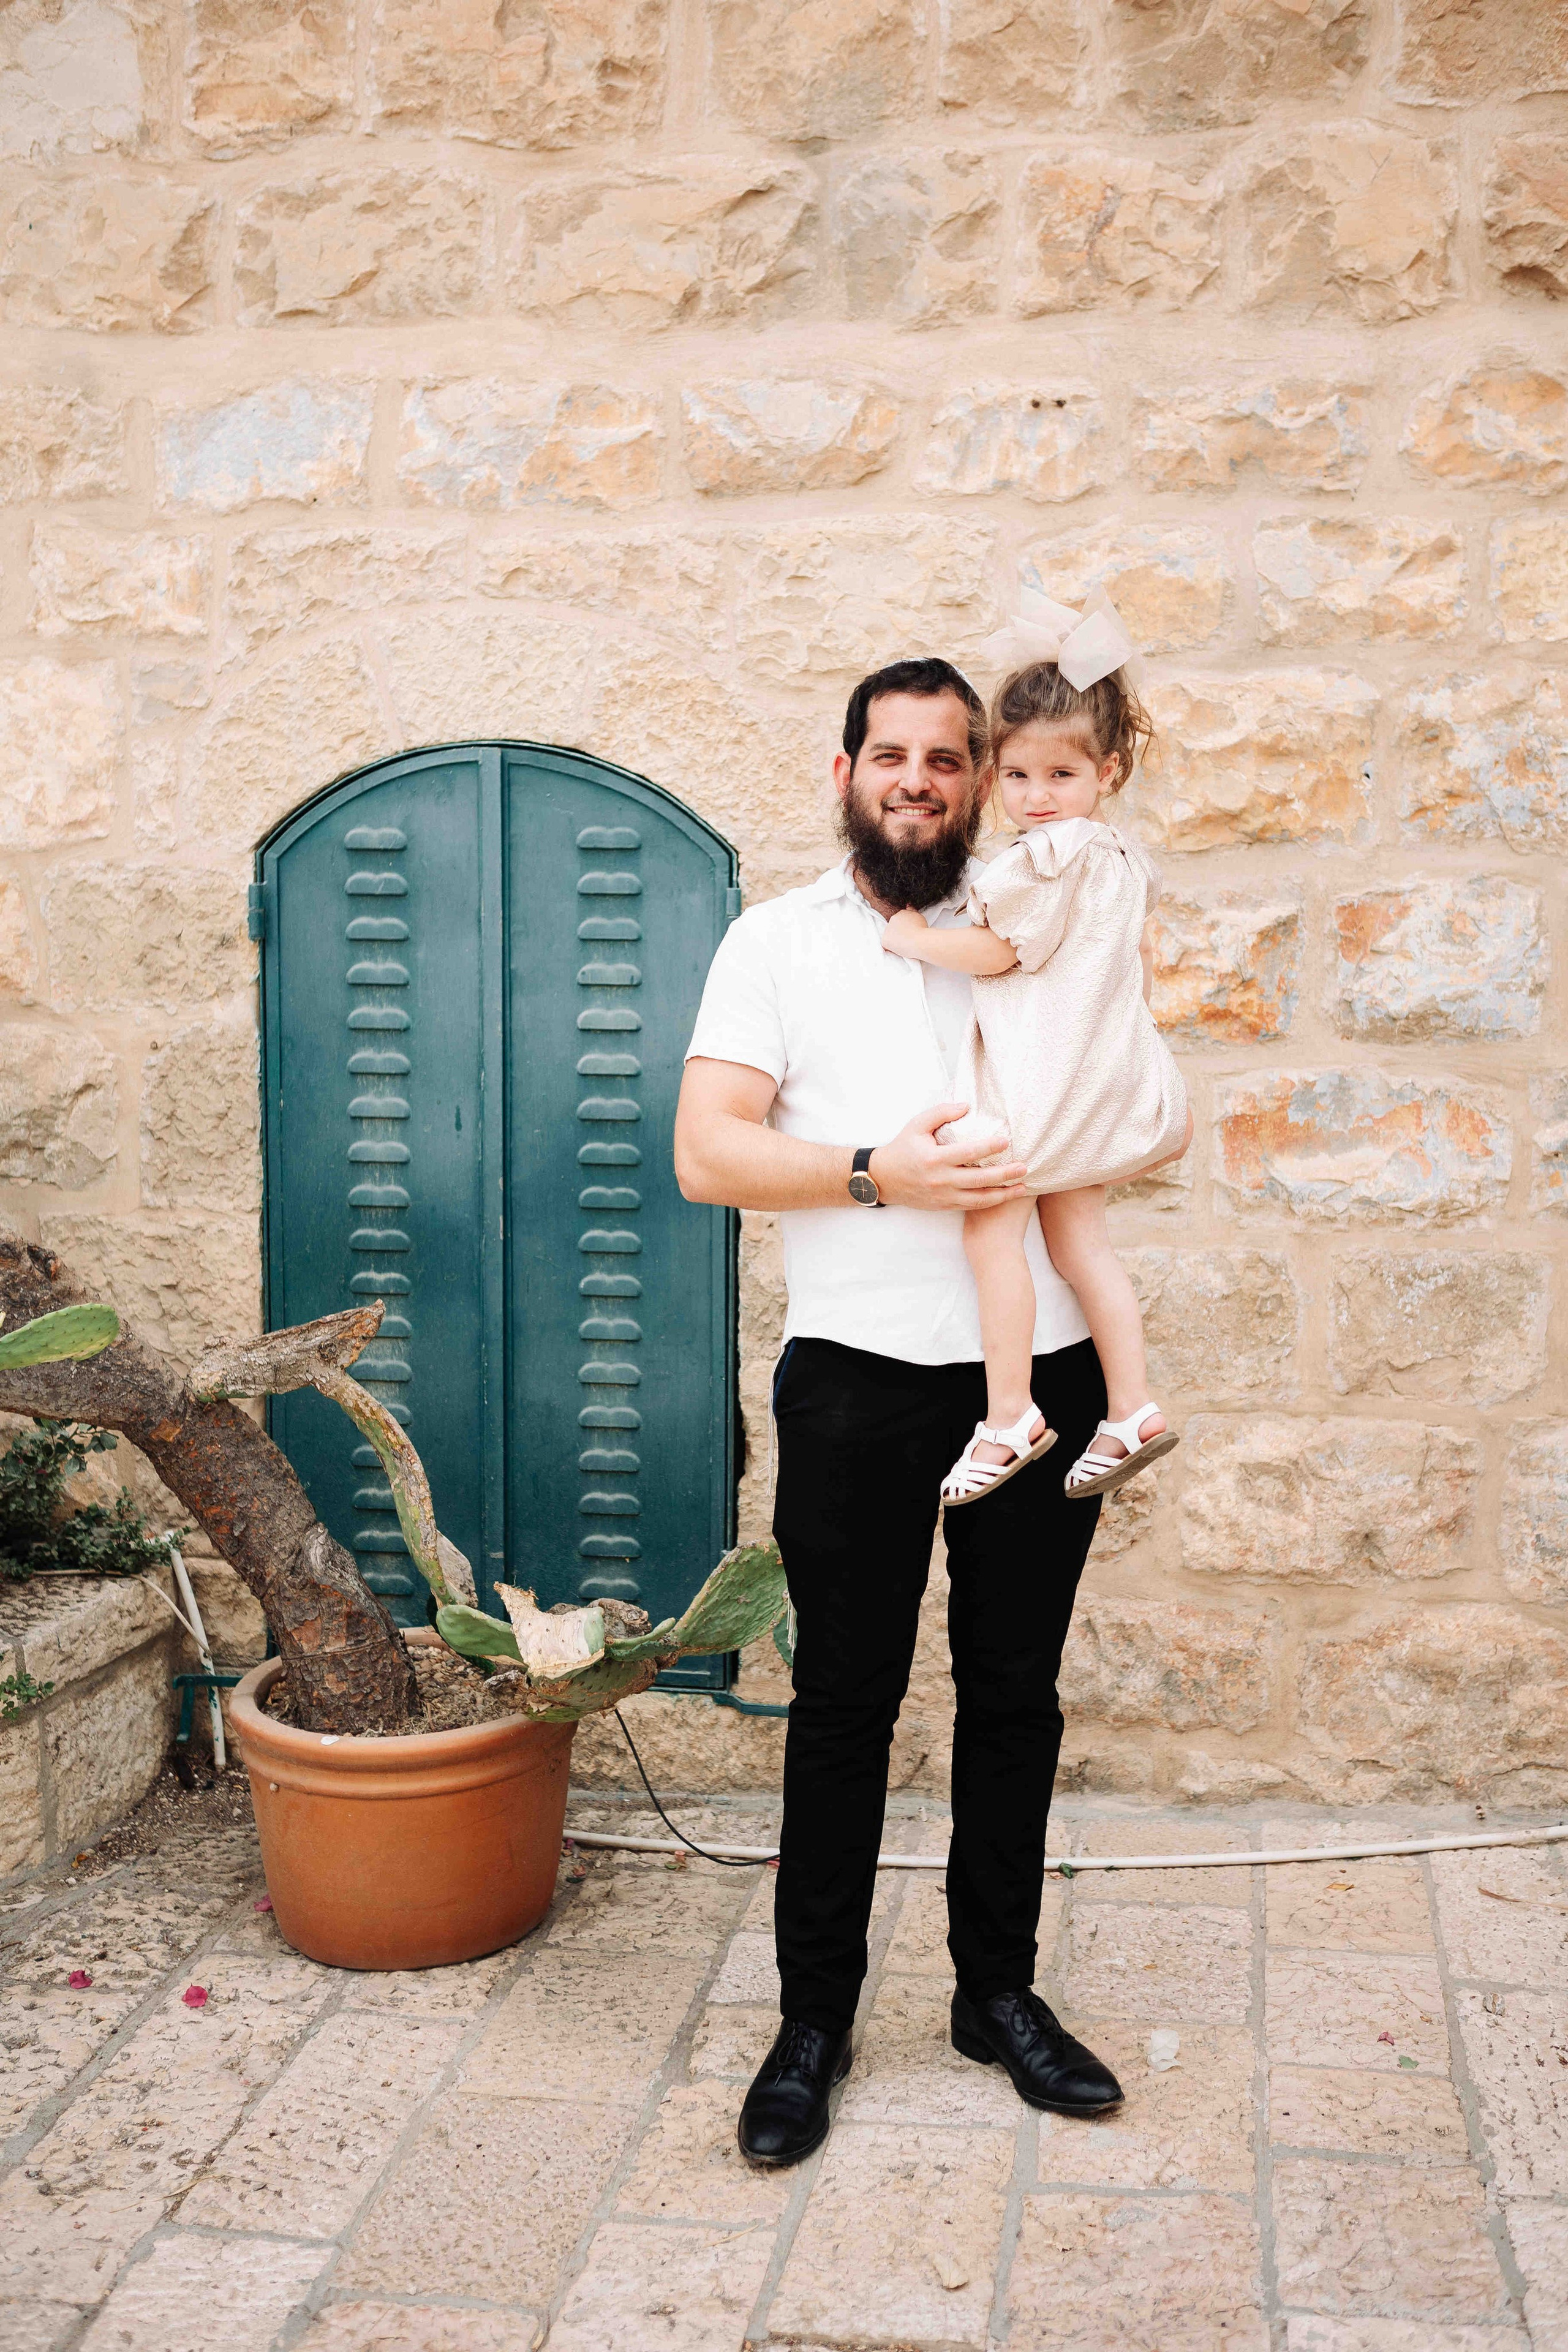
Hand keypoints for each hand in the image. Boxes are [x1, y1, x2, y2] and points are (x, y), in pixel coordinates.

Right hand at [869, 1104, 1028, 1211]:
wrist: (883, 1179)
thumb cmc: (903, 1148)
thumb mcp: (917, 1125)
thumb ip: (941, 1113)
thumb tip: (967, 1106)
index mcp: (934, 1159)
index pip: (967, 1153)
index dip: (989, 1147)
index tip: (1006, 1141)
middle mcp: (940, 1180)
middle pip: (979, 1179)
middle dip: (1004, 1174)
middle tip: (1024, 1167)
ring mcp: (943, 1196)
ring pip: (979, 1199)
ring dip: (1003, 1194)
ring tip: (1023, 1187)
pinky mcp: (945, 1205)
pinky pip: (972, 1206)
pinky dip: (990, 1202)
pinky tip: (1005, 1195)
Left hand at [882, 909, 929, 957]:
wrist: (919, 940)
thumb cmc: (922, 929)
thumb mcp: (919, 916)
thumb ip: (912, 910)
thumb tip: (908, 905)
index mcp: (901, 913)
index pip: (899, 920)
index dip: (904, 928)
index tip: (910, 933)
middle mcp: (892, 919)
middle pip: (893, 927)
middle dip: (898, 933)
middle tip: (908, 938)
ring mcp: (887, 929)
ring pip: (889, 935)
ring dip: (894, 940)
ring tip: (905, 943)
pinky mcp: (884, 940)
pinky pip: (886, 945)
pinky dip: (891, 947)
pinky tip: (899, 948)